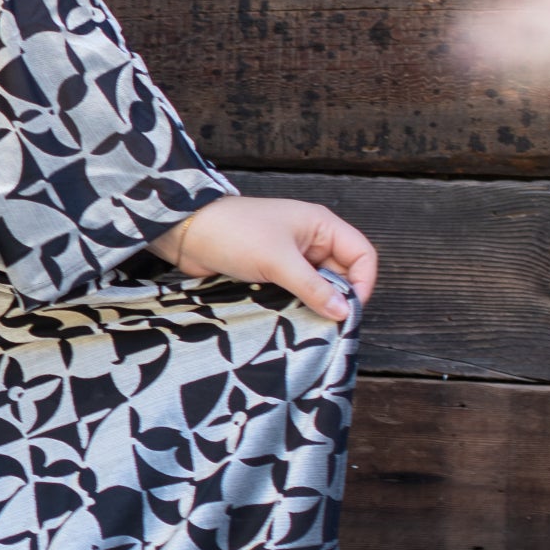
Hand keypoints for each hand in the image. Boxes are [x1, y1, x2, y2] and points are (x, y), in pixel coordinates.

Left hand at [150, 193, 376, 323]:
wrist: (187, 233)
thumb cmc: (234, 233)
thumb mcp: (278, 262)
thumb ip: (313, 288)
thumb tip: (344, 313)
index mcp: (321, 225)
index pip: (362, 254)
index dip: (362, 282)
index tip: (350, 310)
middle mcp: (312, 239)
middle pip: (343, 273)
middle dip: (339, 297)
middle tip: (329, 324)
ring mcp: (292, 256)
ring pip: (320, 285)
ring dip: (317, 303)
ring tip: (309, 323)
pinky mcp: (273, 270)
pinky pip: (297, 290)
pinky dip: (298, 304)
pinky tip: (292, 318)